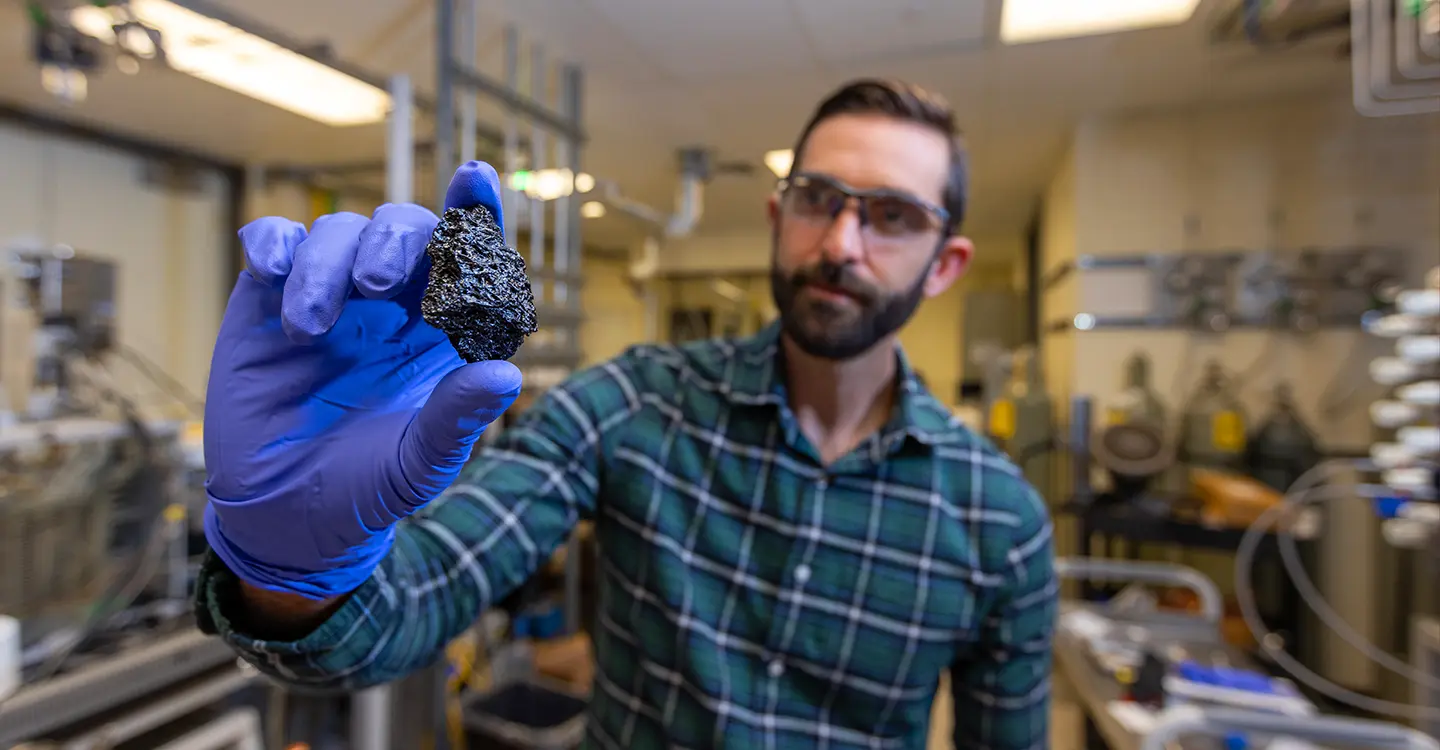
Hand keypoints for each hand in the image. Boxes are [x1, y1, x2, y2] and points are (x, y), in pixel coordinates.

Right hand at [203, 162, 522, 599]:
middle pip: (405, 228)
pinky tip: (269, 268)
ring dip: (328, 266)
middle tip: (375, 286)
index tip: (477, 179)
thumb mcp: (418, 464)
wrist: (284, 518)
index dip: (477, 212)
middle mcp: (393, 304)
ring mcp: (331, 296)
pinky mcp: (268, 300)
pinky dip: (274, 242)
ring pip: (339, 231)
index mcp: (443, 330)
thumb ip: (456, 419)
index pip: (470, 259)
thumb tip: (503, 375)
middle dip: (394, 240)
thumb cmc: (367, 489)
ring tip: (311, 331)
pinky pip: (275, 243)